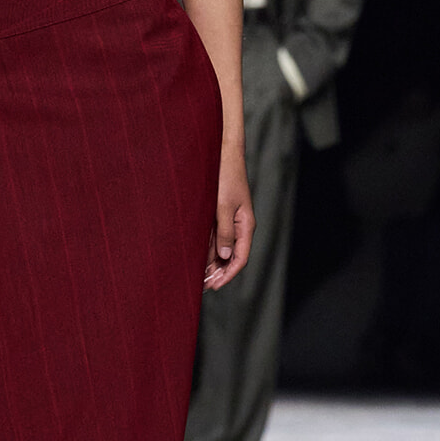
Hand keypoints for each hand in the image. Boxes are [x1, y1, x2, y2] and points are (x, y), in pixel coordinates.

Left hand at [204, 147, 253, 291]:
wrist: (220, 153)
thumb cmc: (224, 176)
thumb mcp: (223, 206)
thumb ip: (224, 232)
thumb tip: (226, 257)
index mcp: (245, 225)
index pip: (240, 258)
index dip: (228, 274)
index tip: (214, 286)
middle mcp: (238, 226)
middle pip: (230, 257)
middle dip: (217, 273)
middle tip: (201, 287)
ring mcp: (227, 221)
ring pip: (220, 249)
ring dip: (210, 263)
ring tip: (196, 278)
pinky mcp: (217, 214)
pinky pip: (212, 237)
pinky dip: (205, 250)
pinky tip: (194, 258)